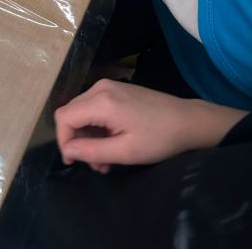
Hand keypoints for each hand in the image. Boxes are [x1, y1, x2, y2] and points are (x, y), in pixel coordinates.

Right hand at [55, 79, 247, 171]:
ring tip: (105, 160)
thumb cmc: (159, 138)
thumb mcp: (126, 151)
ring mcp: (108, 86)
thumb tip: (67, 151)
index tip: (74, 162)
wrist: (187, 121)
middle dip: (77, 140)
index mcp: (101, 101)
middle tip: (96, 164)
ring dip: (88, 136)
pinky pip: (94, 107)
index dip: (64, 140)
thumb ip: (92, 151)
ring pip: (82, 111)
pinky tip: (111, 143)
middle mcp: (100, 88)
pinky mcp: (116, 89)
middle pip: (71, 112)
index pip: (64, 117)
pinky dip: (97, 127)